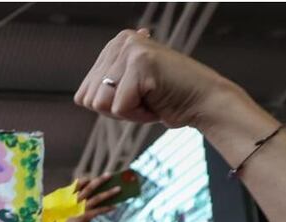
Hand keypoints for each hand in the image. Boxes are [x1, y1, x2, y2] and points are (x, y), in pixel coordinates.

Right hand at [65, 175, 120, 221]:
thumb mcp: (71, 211)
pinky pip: (99, 210)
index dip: (84, 180)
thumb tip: (97, 196)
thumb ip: (79, 202)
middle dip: (100, 180)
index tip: (91, 177)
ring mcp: (80, 208)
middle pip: (89, 188)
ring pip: (97, 198)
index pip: (77, 185)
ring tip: (119, 188)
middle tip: (109, 174)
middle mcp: (75, 201)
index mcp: (70, 198)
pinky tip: (115, 206)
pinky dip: (107, 208)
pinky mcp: (84, 217)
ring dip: (109, 192)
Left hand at [74, 28, 230, 128]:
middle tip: (144, 101)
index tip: (135, 99)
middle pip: (89, 99)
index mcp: (114, 46)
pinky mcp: (141, 63)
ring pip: (102, 103)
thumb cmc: (168, 100)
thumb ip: (104, 89)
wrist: (204, 102)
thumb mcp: (128, 91)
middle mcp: (120, 42)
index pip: (84, 95)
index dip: (109, 108)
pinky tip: (157, 101)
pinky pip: (120, 107)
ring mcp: (130, 50)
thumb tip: (81, 97)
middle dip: (116, 110)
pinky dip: (138, 115)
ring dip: (128, 113)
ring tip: (150, 99)